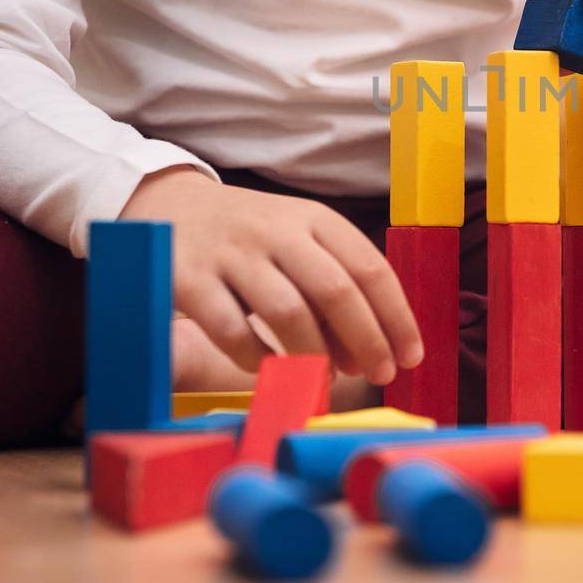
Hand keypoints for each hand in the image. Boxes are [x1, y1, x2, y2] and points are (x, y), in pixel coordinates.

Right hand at [120, 168, 421, 384]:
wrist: (171, 204)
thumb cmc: (253, 237)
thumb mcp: (299, 241)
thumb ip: (335, 287)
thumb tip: (368, 354)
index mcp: (315, 219)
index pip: (370, 267)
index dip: (396, 317)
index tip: (411, 356)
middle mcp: (277, 231)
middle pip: (336, 290)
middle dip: (366, 339)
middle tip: (380, 374)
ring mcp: (232, 254)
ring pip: (287, 312)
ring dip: (314, 355)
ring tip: (326, 377)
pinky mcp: (190, 279)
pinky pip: (232, 331)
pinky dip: (257, 359)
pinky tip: (269, 369)